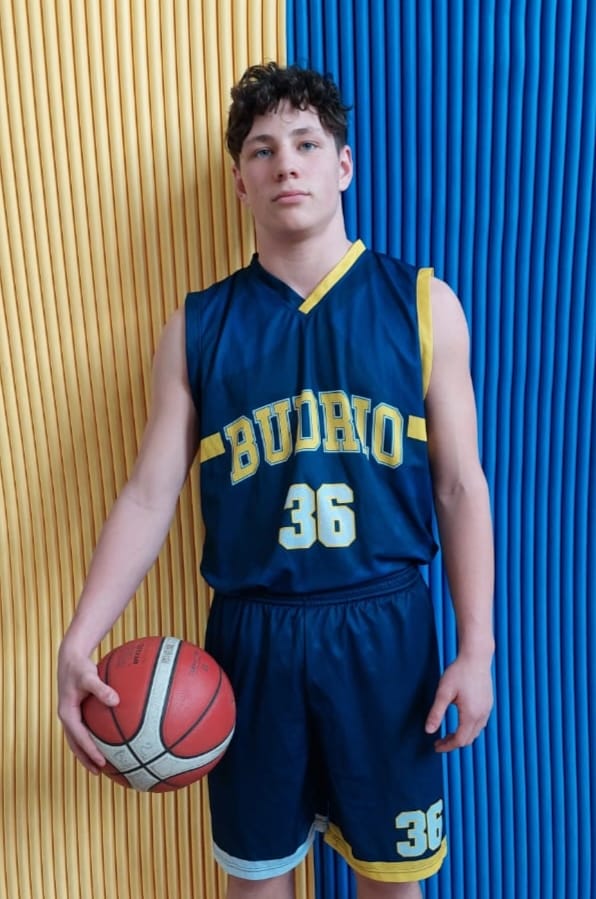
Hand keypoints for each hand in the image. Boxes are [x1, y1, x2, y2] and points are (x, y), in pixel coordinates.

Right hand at [57, 647, 119, 773]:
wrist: (70, 658)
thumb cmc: (80, 666)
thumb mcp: (89, 676)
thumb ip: (101, 688)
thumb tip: (116, 701)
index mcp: (67, 713)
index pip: (79, 738)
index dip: (89, 751)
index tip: (102, 762)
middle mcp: (67, 717)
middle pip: (75, 745)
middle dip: (86, 759)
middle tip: (100, 772)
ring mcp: (71, 716)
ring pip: (78, 740)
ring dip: (87, 753)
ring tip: (102, 765)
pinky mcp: (77, 712)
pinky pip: (84, 730)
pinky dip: (92, 739)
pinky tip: (108, 741)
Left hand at [425, 654, 492, 751]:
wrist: (476, 657)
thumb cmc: (458, 672)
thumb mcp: (443, 692)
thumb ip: (436, 713)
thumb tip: (428, 731)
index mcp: (471, 715)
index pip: (459, 740)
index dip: (447, 746)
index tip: (435, 746)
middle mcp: (482, 715)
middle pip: (469, 739)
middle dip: (453, 743)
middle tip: (439, 742)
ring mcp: (487, 709)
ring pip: (476, 732)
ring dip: (462, 736)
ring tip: (448, 733)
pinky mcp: (488, 703)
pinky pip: (480, 723)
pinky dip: (469, 728)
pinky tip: (460, 722)